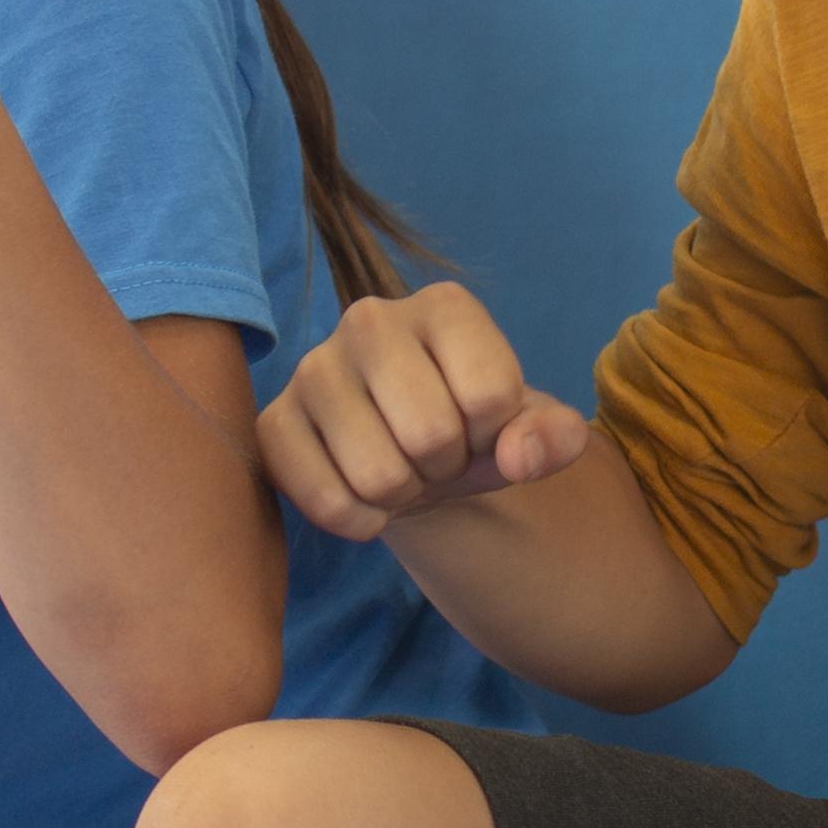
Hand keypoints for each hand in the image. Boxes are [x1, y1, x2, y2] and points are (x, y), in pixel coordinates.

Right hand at [255, 284, 597, 538]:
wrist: (409, 454)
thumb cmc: (472, 429)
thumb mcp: (530, 431)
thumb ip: (553, 437)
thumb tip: (521, 457)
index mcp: (445, 306)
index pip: (490, 395)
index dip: (496, 435)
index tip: (480, 428)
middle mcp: (371, 318)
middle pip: (431, 434)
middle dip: (447, 466)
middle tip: (436, 454)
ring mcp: (313, 367)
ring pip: (379, 474)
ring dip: (403, 494)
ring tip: (401, 466)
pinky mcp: (273, 421)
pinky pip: (325, 501)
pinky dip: (359, 521)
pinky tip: (364, 499)